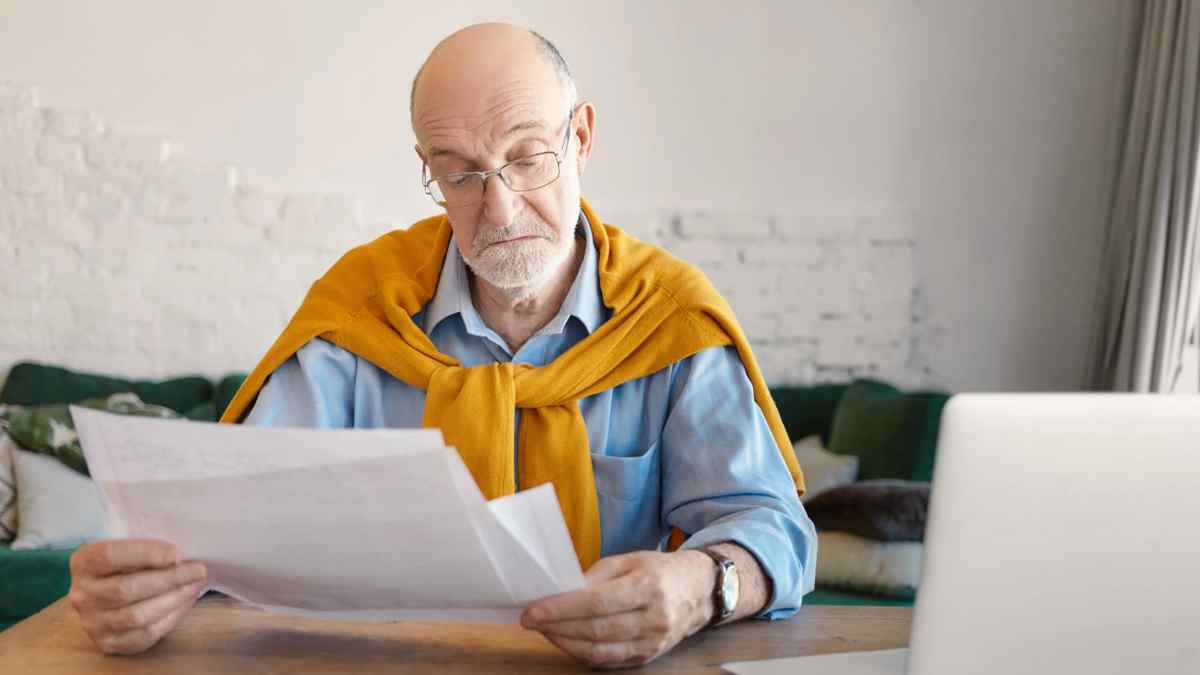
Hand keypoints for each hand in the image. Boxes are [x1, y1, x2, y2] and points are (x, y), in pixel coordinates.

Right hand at [68, 538, 207, 654]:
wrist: (108, 591)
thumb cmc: (127, 562)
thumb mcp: (127, 544)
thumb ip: (146, 545)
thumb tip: (181, 554)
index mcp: (83, 562)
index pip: (109, 556)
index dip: (145, 554)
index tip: (177, 554)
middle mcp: (82, 594)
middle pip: (126, 589)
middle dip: (170, 579)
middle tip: (198, 570)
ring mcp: (93, 622)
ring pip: (136, 616)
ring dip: (173, 599)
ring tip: (195, 585)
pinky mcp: (108, 642)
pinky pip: (144, 635)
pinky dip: (170, 618)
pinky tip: (185, 602)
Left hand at [520, 550, 714, 667]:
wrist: (700, 591)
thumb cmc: (660, 570)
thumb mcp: (630, 559)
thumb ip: (596, 575)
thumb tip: (562, 591)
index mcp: (648, 587)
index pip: (598, 603)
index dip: (562, 609)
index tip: (533, 610)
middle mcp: (653, 619)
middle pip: (596, 630)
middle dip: (557, 627)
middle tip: (530, 620)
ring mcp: (652, 643)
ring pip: (599, 651)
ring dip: (565, 643)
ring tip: (544, 630)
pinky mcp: (647, 657)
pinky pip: (608, 661)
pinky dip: (581, 653)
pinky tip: (566, 641)